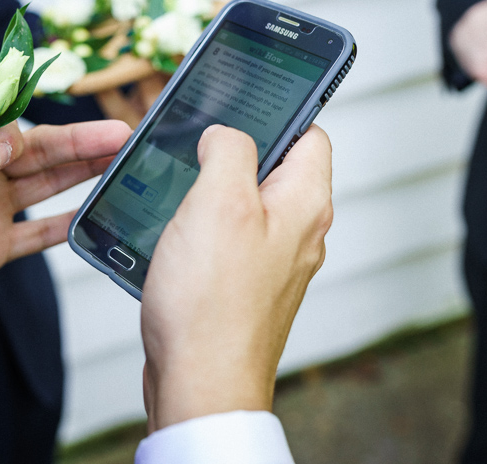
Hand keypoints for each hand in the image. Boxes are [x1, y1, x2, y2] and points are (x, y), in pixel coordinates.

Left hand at [0, 117, 130, 311]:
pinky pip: (38, 236)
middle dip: (78, 140)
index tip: (0, 155)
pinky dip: (67, 226)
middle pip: (36, 150)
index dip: (7, 135)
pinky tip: (97, 213)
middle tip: (120, 132)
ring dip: (85, 172)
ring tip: (123, 159)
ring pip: (47, 184)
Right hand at [140, 124, 332, 431]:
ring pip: (247, 205)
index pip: (311, 134)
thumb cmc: (211, 305)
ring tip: (180, 192)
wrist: (200, 384)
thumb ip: (230, 151)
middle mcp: (297, 232)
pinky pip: (229, 241)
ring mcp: (272, 262)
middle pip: (275, 168)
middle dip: (234, 153)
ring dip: (213, 194)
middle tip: (196, 149)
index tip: (242, 101)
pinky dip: (204, 229)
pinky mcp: (245, 286)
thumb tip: (225, 135)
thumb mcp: (219, 202)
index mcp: (304, 203)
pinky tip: (175, 234)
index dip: (278, 112)